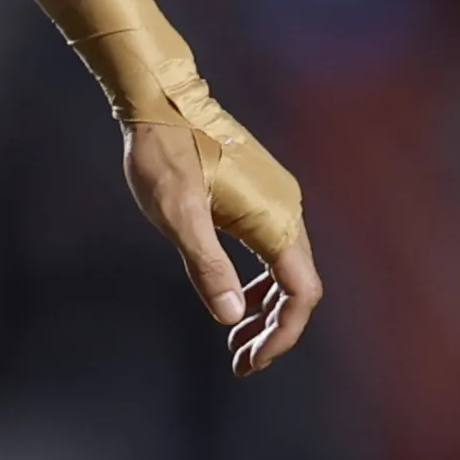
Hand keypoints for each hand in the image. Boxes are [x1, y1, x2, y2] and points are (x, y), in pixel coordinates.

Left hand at [122, 120, 324, 377]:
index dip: (282, 334)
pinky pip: (271, 249)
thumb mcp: (178, 214)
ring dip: (265, 309)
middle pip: (297, 286)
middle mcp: (286, 209)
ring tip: (235, 340)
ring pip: (285, 269)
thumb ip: (206, 265)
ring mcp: (275, 198)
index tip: (250, 360)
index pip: (300, 293)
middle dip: (272, 330)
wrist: (158, 97)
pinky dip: (257, 281)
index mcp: (275, 218)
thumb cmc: (163, 153)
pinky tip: (233, 297)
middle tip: (240, 362)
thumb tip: (229, 317)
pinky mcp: (259, 193)